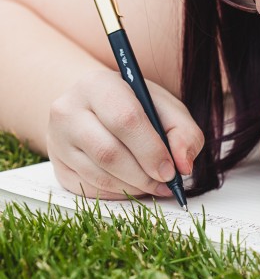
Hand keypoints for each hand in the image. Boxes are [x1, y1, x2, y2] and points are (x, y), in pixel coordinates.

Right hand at [47, 69, 203, 199]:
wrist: (97, 105)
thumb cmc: (136, 104)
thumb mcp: (166, 107)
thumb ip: (184, 133)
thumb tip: (184, 166)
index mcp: (98, 85)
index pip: (125, 120)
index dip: (151, 150)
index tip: (171, 170)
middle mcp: (69, 110)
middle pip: (108, 152)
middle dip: (143, 174)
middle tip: (165, 183)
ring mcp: (57, 139)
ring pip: (97, 175)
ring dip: (132, 187)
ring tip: (154, 184)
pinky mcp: (56, 165)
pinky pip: (87, 188)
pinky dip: (116, 193)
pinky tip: (133, 185)